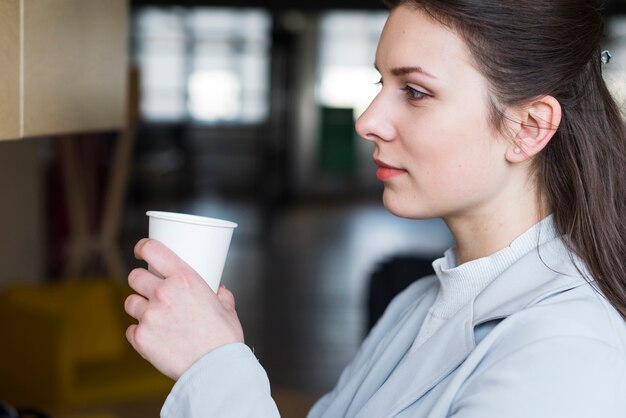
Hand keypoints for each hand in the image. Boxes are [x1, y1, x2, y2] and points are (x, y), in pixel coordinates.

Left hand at [124, 238, 243, 379]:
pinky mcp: (141, 338)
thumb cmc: (224, 338)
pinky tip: (155, 338)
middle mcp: (163, 292)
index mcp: (184, 278)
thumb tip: (220, 290)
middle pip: (134, 276)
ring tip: (155, 317)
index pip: (152, 249)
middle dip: (141, 282)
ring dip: (140, 307)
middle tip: (151, 290)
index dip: (142, 247)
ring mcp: (149, 315)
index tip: (141, 251)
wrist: (214, 369)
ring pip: (130, 302)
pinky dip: (140, 333)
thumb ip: (220, 295)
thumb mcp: (227, 308)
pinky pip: (131, 329)